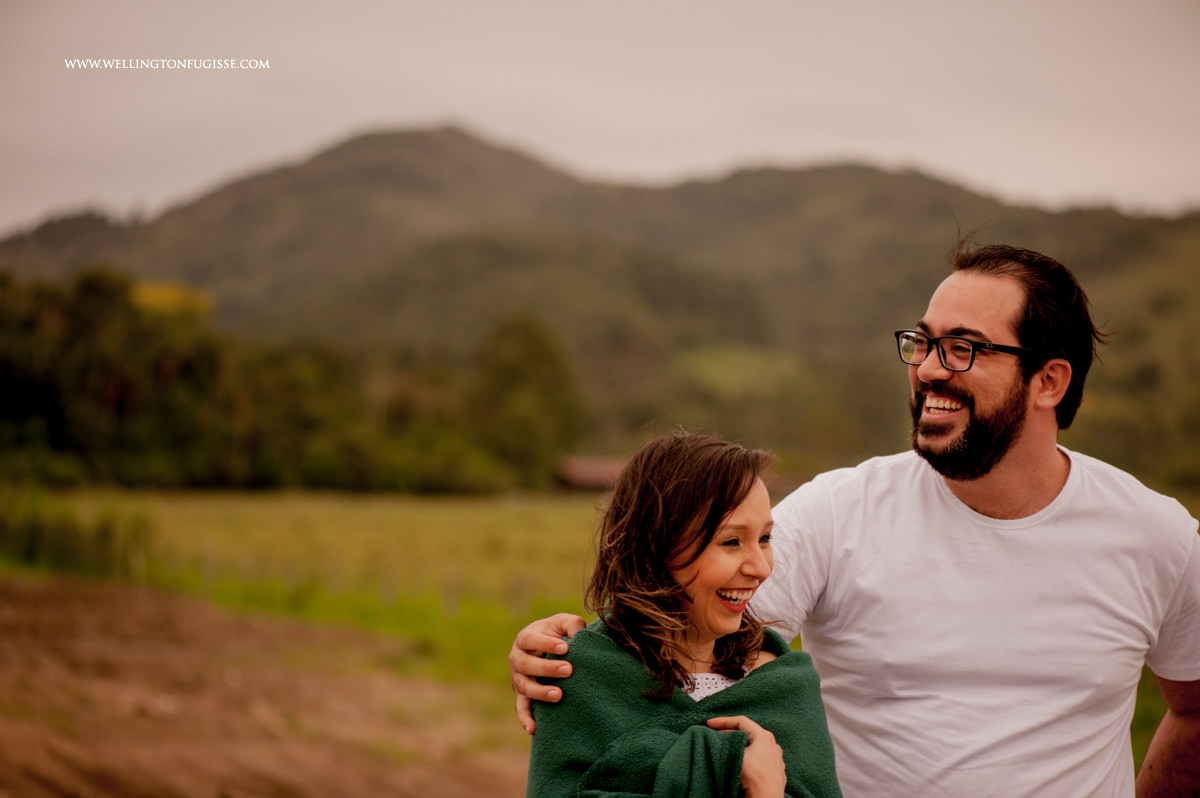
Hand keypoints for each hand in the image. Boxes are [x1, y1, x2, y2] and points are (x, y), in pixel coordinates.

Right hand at [509, 613, 586, 733]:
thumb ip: (572, 624)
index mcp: (525, 638)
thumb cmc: (558, 633)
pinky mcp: (522, 695)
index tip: (566, 648)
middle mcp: (517, 658)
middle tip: (569, 670)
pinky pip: (521, 708)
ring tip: (559, 695)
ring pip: (524, 687)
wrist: (551, 648)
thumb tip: (578, 634)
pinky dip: (525, 718)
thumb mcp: (564, 623)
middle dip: (546, 668)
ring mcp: (518, 678)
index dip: (545, 644)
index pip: (529, 640)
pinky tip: (534, 729)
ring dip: (540, 692)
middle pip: (525, 664)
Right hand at [707, 716, 785, 797]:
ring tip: (725, 750)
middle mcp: (773, 746)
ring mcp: (775, 760)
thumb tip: (714, 739)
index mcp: (764, 737)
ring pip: (753, 748)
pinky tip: (739, 765)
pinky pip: (758, 761)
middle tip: (715, 735)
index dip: (723, 721)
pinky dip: (747, 759)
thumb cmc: (754, 776)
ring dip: (738, 747)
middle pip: (747, 734)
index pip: (741, 721)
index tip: (709, 724)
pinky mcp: (774, 773)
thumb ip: (724, 744)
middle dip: (729, 734)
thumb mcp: (734, 754)